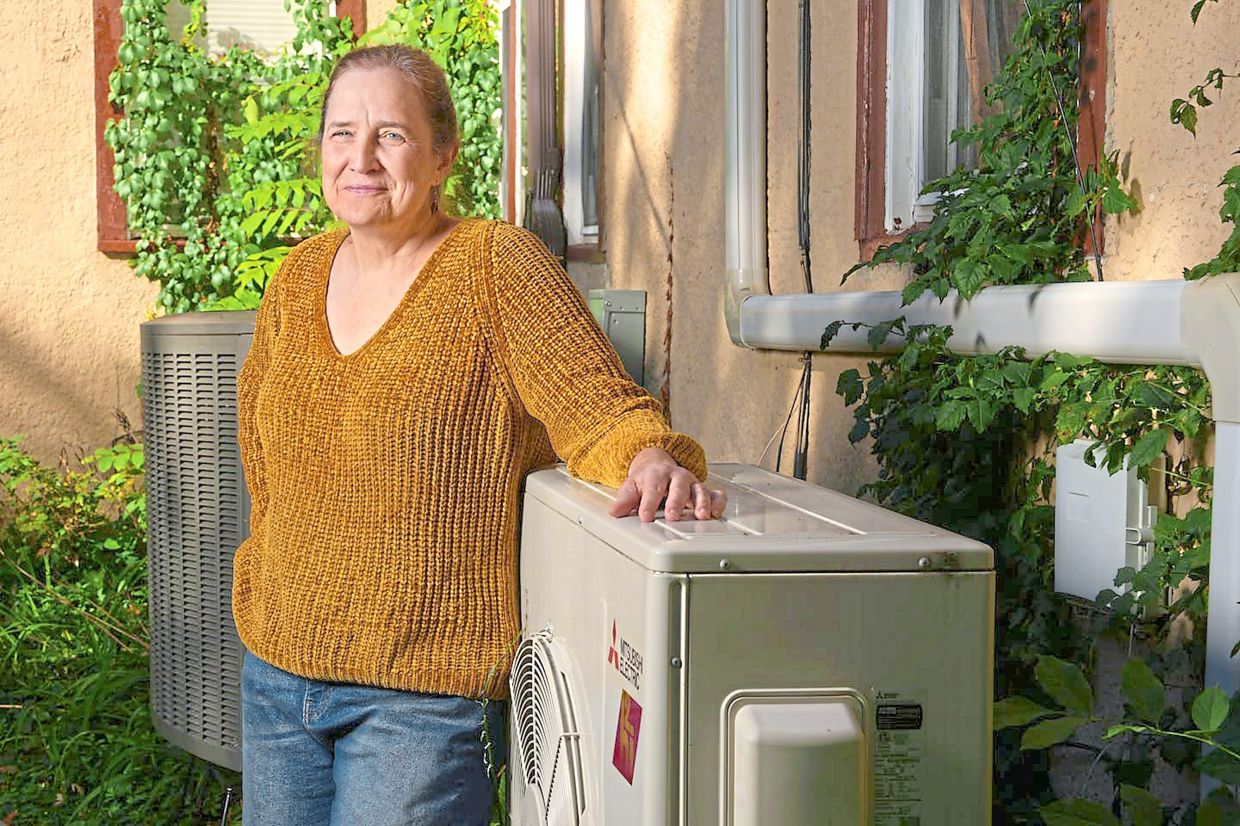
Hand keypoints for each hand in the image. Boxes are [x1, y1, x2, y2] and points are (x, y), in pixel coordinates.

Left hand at [608, 447, 727, 522]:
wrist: (657, 464)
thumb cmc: (646, 480)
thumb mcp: (631, 487)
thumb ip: (624, 500)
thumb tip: (614, 512)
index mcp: (656, 474)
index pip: (653, 488)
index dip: (649, 503)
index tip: (645, 516)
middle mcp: (676, 476)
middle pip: (678, 487)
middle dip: (677, 502)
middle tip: (673, 516)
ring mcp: (691, 483)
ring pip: (699, 489)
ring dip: (701, 502)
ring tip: (701, 515)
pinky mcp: (703, 490)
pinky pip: (715, 493)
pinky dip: (718, 502)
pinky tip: (716, 512)